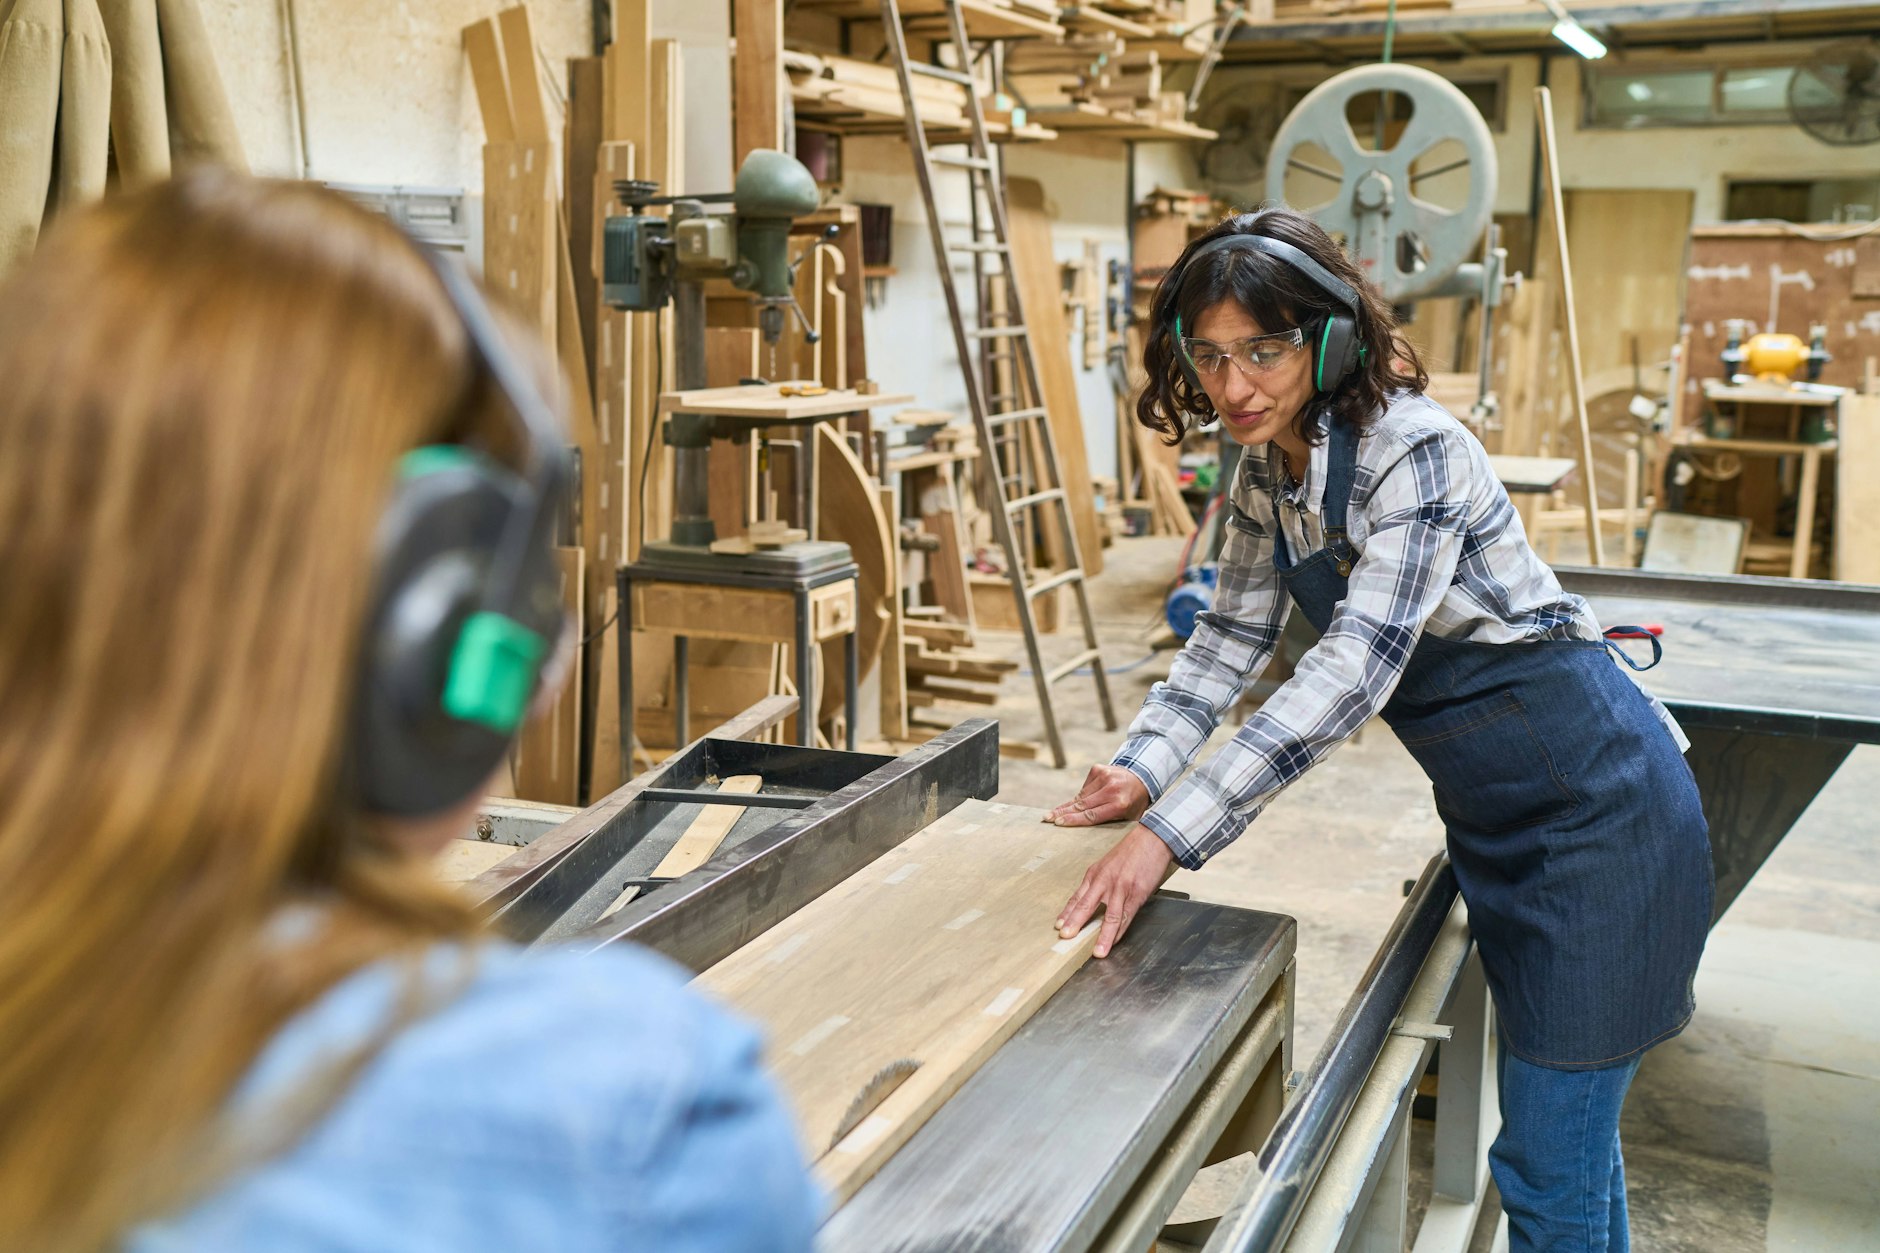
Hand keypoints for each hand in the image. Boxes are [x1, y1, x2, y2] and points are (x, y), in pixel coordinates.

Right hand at [1044, 764, 1150, 827]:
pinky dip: (1080, 796)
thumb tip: (1090, 836)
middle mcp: (1111, 789)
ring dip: (1067, 806)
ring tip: (1052, 814)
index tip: (1058, 823)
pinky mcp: (1097, 769)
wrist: (1143, 777)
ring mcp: (1103, 776)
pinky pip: (1084, 787)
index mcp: (1120, 804)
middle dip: (1062, 812)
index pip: (1092, 815)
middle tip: (1046, 819)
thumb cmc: (1134, 803)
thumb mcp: (1128, 818)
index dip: (1073, 820)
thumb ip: (1111, 824)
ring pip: (1080, 796)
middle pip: (1081, 805)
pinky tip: (1076, 803)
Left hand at [1056, 824, 1174, 958]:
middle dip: (1075, 923)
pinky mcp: (1137, 893)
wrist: (1152, 839)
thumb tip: (1091, 901)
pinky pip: (1127, 916)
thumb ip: (1099, 882)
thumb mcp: (1108, 864)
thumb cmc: (1130, 852)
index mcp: (1095, 874)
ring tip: (1097, 952)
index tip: (1059, 925)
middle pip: (1086, 905)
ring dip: (1103, 936)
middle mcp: (1104, 881)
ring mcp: (1121, 888)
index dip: (1067, 913)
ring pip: (1109, 916)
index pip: (1077, 897)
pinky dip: (1121, 931)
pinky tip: (1115, 941)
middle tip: (1065, 936)